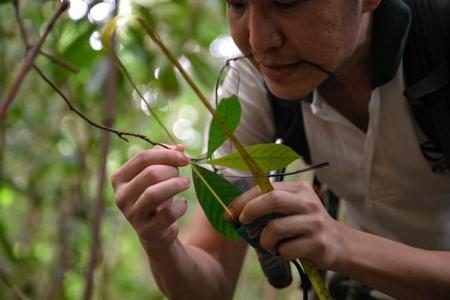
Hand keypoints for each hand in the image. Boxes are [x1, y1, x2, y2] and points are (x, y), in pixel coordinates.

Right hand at [110, 144, 190, 253]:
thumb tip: (181, 148)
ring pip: (154, 194)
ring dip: (176, 185)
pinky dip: (181, 206)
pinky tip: (182, 204)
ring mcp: (132, 216)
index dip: (167, 154)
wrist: (157, 232)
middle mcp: (121, 197)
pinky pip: (168, 214)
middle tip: (182, 176)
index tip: (185, 157)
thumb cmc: (157, 196)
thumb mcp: (158, 175)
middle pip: (150, 174)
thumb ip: (167, 158)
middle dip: (172, 171)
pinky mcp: (146, 232)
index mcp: (119, 178)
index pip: (143, 158)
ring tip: (186, 183)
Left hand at [229, 180, 343, 268]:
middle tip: (242, 223)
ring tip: (269, 245)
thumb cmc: (305, 225)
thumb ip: (269, 207)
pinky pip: (286, 249)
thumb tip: (234, 213)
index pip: (266, 188)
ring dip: (265, 241)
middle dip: (251, 211)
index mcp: (299, 189)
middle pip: (273, 199)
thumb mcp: (292, 208)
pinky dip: (280, 253)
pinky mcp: (318, 243)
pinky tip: (287, 251)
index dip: (244, 200)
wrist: (340, 244)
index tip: (230, 213)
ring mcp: (315, 222)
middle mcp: (308, 202)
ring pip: (276, 228)